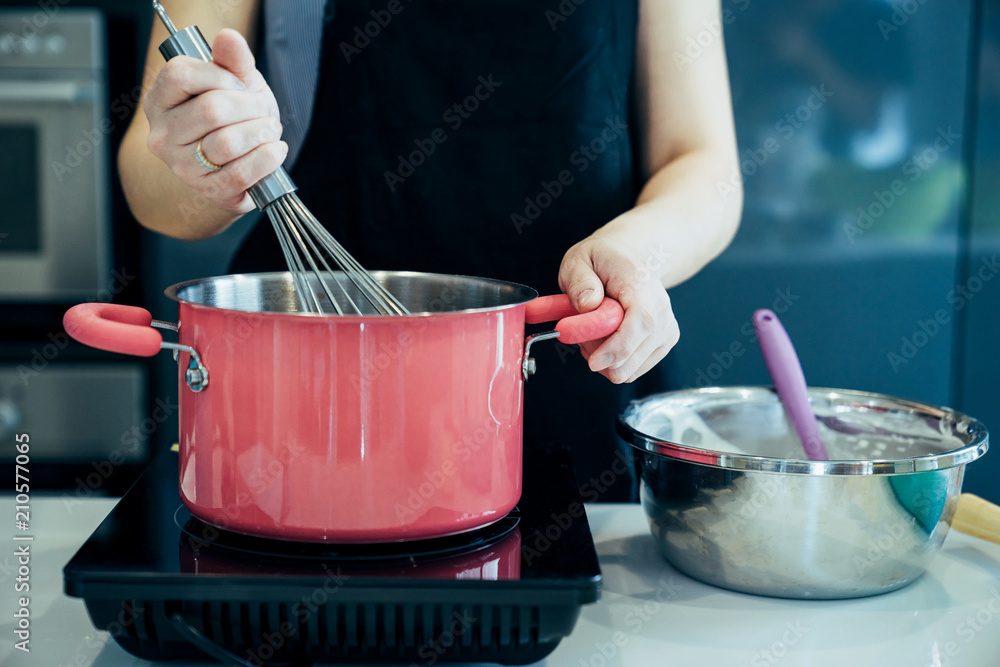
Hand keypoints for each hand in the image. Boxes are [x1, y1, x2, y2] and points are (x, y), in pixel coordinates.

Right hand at [143, 29, 286, 215]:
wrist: (238, 163)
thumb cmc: (233, 118)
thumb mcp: (234, 82)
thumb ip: (232, 60)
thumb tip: (228, 37)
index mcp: (160, 99)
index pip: (182, 75)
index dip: (222, 76)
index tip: (240, 85)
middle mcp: (163, 134)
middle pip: (212, 109)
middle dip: (251, 106)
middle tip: (263, 109)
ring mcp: (182, 166)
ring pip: (228, 143)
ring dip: (262, 133)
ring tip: (269, 130)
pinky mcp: (208, 190)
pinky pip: (242, 173)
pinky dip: (267, 158)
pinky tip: (274, 149)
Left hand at [558, 234, 679, 383]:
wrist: (626, 261)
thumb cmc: (600, 262)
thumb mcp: (578, 260)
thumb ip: (580, 281)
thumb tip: (589, 304)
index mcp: (641, 283)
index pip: (641, 322)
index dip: (618, 348)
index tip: (593, 361)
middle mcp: (661, 307)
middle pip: (635, 352)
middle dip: (600, 354)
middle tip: (580, 332)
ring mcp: (666, 328)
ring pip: (631, 368)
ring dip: (605, 360)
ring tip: (593, 333)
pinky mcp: (664, 343)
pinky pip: (633, 371)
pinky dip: (614, 364)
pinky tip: (605, 341)